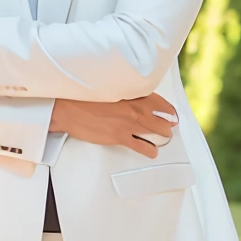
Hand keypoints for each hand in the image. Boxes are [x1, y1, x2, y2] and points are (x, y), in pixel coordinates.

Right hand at [51, 94, 177, 156]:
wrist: (68, 109)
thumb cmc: (83, 98)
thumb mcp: (108, 89)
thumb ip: (124, 94)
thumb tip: (133, 99)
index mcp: (132, 94)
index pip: (159, 102)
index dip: (168, 110)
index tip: (172, 114)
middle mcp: (134, 108)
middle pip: (160, 119)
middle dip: (167, 124)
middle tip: (170, 127)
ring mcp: (128, 124)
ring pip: (155, 132)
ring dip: (162, 136)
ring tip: (164, 138)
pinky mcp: (120, 137)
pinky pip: (142, 146)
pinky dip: (150, 150)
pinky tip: (152, 151)